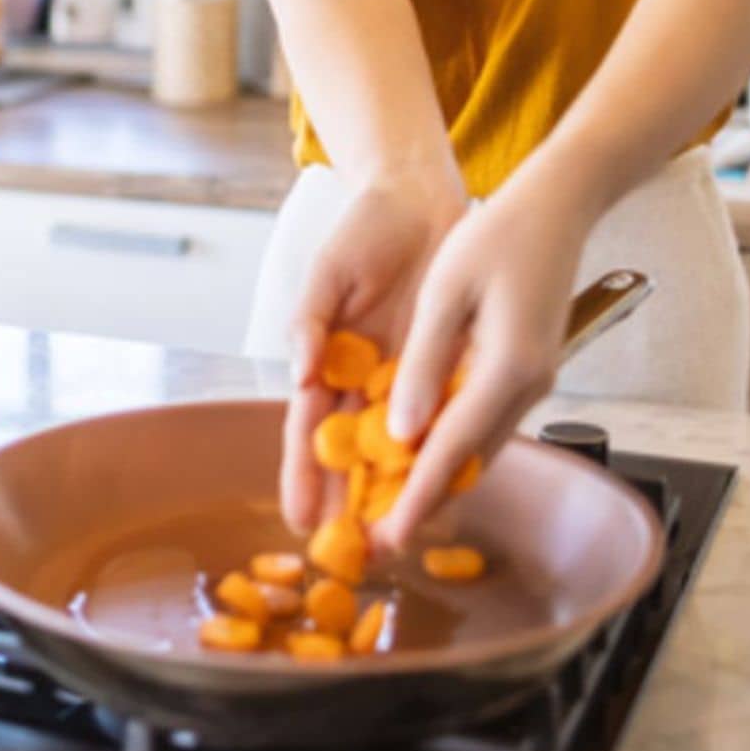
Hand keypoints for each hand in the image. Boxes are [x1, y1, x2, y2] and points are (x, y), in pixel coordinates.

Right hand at [280, 171, 465, 532]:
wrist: (421, 198)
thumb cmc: (362, 233)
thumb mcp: (326, 273)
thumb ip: (309, 322)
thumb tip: (298, 375)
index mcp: (326, 363)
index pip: (308, 433)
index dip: (303, 476)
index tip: (300, 520)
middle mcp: (365, 380)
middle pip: (354, 454)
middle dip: (352, 504)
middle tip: (355, 552)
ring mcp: (408, 377)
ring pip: (401, 447)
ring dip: (399, 491)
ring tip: (400, 536)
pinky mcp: (448, 367)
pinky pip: (447, 417)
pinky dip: (446, 451)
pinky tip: (451, 487)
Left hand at [371, 161, 600, 553]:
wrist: (557, 208)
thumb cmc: (494, 236)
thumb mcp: (445, 293)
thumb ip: (424, 363)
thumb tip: (401, 430)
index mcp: (507, 367)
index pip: (452, 446)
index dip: (416, 495)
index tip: (389, 535)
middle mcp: (530, 385)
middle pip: (472, 459)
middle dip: (427, 499)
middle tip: (384, 536)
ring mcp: (537, 380)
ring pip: (483, 445)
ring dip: (442, 476)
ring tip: (396, 505)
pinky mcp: (532, 370)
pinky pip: (490, 421)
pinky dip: (458, 444)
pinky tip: (425, 452)